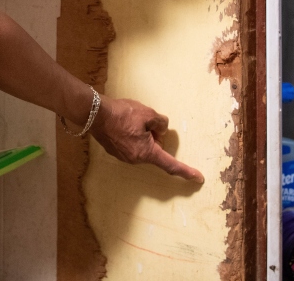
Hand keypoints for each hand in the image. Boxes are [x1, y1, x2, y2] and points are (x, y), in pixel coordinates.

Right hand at [89, 95, 203, 182]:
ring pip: (142, 148)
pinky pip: (131, 146)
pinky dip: (133, 137)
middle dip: (155, 138)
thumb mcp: (148, 113)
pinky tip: (125, 124)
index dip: (186, 172)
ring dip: (144, 136)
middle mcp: (135, 159)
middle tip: (149, 122)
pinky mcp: (115, 151)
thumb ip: (161, 123)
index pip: (171, 165)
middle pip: (154, 151)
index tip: (198, 178)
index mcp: (146, 152)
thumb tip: (161, 130)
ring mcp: (124, 157)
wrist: (95, 114)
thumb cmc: (122, 114)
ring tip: (133, 120)